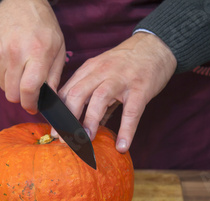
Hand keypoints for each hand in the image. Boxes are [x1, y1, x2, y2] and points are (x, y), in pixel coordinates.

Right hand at [0, 0, 65, 112]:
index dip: (31, 104)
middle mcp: (15, 54)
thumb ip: (54, 75)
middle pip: (13, 94)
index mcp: (37, 53)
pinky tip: (14, 61)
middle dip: (22, 98)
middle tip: (29, 93)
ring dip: (13, 85)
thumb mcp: (58, 47)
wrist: (17, 1)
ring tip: (22, 72)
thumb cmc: (42, 24)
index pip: (29, 90)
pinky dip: (5, 74)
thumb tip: (51, 98)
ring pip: (4, 86)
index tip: (34, 107)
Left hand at [59, 32, 176, 152]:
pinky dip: (126, 130)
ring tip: (86, 140)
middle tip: (64, 139)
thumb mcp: (103, 73)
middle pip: (77, 94)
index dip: (58, 113)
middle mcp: (102, 72)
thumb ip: (92, 96)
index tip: (53, 131)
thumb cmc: (127, 64)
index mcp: (89, 70)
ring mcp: (121, 79)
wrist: (156, 46)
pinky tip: (122, 146)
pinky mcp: (140, 88)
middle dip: (67, 119)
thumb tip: (84, 124)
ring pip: (99, 99)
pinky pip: (132, 111)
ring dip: (90, 121)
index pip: (66, 91)